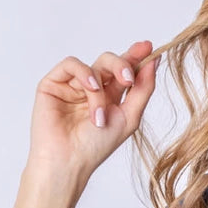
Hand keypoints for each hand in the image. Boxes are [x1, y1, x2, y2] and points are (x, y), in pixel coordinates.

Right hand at [26, 39, 158, 182]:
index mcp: (110, 97)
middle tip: (128, 78)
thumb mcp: (129, 117)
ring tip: (99, 115)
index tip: (148, 47)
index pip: (124, 70)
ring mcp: (72, 85)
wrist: (68, 161)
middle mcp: (91, 89)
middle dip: (122, 65)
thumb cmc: (96, 146)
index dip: (136, 56)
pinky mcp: (53, 83)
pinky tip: (89, 89)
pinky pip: (71, 64)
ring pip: (94, 66)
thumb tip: (154, 61)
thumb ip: (143, 89)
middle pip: (110, 62)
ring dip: (101, 89)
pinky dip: (84, 74)